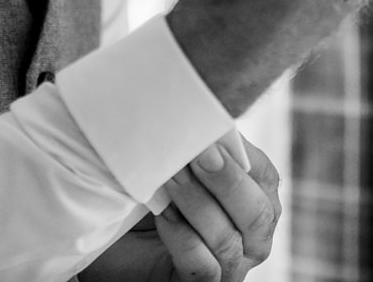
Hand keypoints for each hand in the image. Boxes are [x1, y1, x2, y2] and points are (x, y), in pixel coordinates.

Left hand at [81, 137, 279, 281]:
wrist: (107, 234)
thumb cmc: (146, 190)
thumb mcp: (176, 160)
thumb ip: (197, 142)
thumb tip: (205, 108)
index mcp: (256, 199)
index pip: (265, 176)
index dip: (239, 156)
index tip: (206, 131)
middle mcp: (252, 239)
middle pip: (256, 213)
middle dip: (226, 182)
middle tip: (196, 154)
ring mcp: (229, 269)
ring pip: (228, 241)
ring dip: (196, 204)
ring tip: (168, 178)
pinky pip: (204, 268)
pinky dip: (184, 239)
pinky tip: (163, 215)